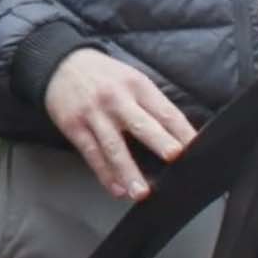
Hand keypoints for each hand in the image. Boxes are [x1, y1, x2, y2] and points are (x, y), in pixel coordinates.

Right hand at [44, 49, 196, 200]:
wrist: (60, 64)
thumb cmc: (104, 75)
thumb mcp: (131, 79)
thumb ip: (151, 104)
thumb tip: (179, 136)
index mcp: (137, 86)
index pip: (164, 111)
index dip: (182, 131)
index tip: (196, 148)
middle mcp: (116, 99)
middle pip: (140, 124)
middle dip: (158, 141)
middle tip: (174, 156)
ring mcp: (94, 114)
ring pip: (113, 146)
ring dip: (128, 171)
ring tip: (141, 192)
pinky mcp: (74, 127)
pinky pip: (92, 153)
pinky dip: (105, 173)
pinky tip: (117, 189)